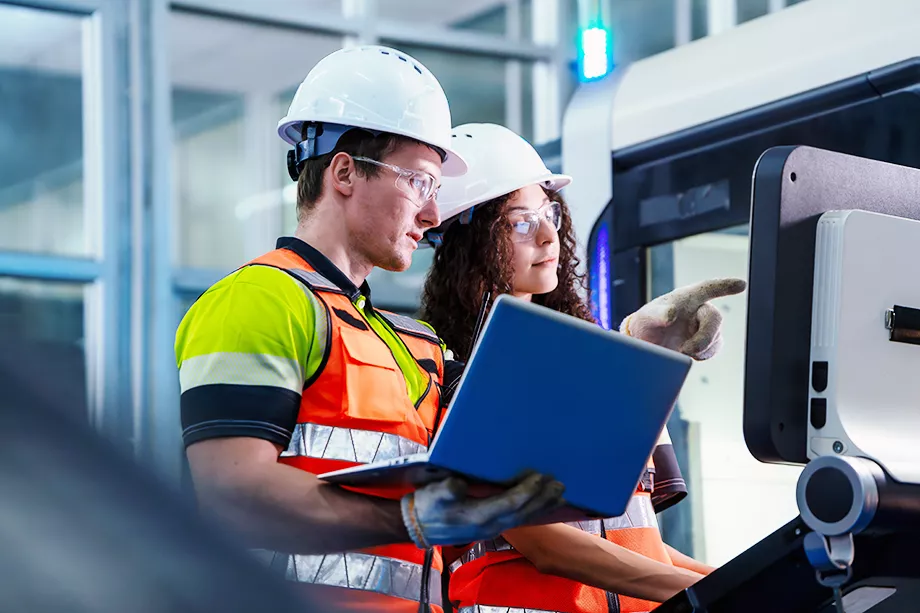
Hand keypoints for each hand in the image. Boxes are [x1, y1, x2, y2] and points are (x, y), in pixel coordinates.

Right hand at [400, 473, 564, 547]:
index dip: (525, 491)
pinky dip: (532, 511)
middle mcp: (489, 525)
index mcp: (477, 516)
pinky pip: (517, 519)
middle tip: (559, 485)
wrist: (418, 527)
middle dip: (541, 499)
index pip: (509, 504)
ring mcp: (491, 528)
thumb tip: (458, 484)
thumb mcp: (433, 495)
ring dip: (542, 506)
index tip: (539, 478)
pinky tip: (541, 504)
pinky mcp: (490, 527)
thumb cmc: (427, 506)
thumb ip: (446, 491)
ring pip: (523, 518)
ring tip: (559, 495)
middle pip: (522, 512)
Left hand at [621, 278, 745, 359]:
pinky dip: (703, 354)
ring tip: (681, 351)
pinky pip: (714, 348)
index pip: (708, 288)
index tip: (742, 284)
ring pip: (716, 336)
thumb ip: (657, 313)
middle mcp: (697, 309)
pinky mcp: (704, 343)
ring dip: (702, 347)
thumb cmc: (645, 324)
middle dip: (704, 336)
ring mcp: (703, 326)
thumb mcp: (646, 317)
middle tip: (687, 350)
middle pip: (715, 317)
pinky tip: (687, 354)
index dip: (724, 286)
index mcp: (685, 298)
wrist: (644, 344)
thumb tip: (671, 314)